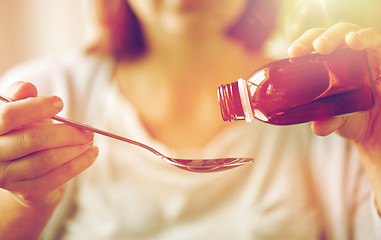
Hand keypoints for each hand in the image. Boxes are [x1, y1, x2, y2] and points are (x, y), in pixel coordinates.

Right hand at [0, 82, 97, 206]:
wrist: (26, 170)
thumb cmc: (26, 133)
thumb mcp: (23, 114)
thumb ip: (22, 98)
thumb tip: (25, 88)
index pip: (9, 116)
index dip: (36, 107)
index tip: (59, 102)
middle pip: (33, 139)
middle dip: (66, 132)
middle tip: (87, 129)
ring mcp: (7, 176)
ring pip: (46, 160)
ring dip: (75, 149)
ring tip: (90, 140)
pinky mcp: (25, 191)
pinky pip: (56, 178)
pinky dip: (79, 164)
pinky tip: (92, 154)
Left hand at [288, 22, 380, 147]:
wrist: (375, 133)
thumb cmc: (352, 119)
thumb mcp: (337, 120)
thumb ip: (327, 119)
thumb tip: (318, 127)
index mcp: (334, 61)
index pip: (318, 42)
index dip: (306, 42)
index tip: (293, 53)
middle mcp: (356, 54)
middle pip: (343, 32)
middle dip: (330, 36)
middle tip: (320, 46)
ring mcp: (376, 59)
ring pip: (372, 36)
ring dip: (362, 36)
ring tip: (352, 41)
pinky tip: (378, 78)